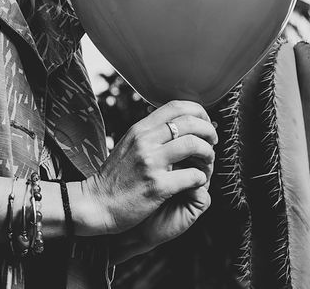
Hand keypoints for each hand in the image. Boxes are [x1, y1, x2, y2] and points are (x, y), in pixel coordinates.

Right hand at [80, 100, 216, 234]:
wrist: (97, 203)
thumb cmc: (115, 178)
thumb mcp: (129, 145)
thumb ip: (149, 134)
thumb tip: (175, 125)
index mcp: (139, 129)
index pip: (175, 106)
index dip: (197, 111)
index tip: (204, 123)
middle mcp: (145, 141)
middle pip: (190, 122)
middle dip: (209, 131)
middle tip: (212, 142)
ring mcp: (151, 163)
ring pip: (195, 145)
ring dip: (208, 153)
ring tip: (207, 162)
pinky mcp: (157, 186)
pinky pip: (193, 175)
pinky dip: (201, 178)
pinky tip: (197, 182)